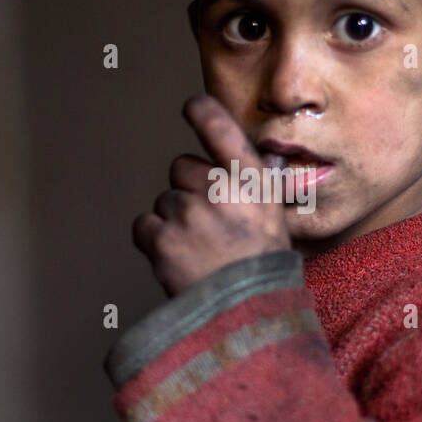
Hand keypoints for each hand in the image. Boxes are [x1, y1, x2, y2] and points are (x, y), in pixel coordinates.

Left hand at [132, 94, 291, 296]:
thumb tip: (263, 159)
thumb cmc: (264, 270)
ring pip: (164, 200)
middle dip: (188, 190)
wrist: (247, 315)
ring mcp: (189, 213)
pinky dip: (154, 240)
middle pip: (181, 168)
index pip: (221, 127)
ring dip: (173, 220)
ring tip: (197, 250)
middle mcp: (220, 189)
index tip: (191, 107)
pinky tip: (176, 258)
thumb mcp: (276, 220)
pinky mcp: (162, 239)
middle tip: (207, 224)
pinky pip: (144, 225)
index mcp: (252, 181)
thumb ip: (261, 186)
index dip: (202, 112)